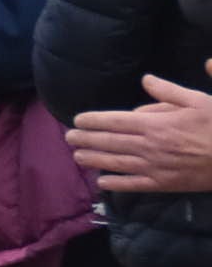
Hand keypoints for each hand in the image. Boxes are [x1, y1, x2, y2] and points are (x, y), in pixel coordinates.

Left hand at [67, 68, 211, 193]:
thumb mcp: (198, 100)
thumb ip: (169, 91)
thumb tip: (145, 80)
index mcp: (157, 124)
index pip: (115, 121)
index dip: (94, 121)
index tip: (78, 120)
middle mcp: (150, 146)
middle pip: (110, 142)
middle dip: (86, 140)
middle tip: (68, 138)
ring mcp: (155, 167)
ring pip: (116, 164)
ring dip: (93, 160)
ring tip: (77, 156)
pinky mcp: (164, 184)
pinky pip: (134, 185)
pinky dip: (115, 184)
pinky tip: (102, 182)